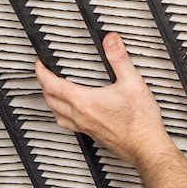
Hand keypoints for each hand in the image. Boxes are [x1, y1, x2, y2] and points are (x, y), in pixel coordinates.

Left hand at [34, 32, 175, 166]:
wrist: (146, 147)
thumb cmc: (140, 121)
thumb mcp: (132, 82)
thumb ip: (119, 58)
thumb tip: (110, 40)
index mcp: (84, 102)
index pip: (52, 85)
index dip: (41, 71)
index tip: (39, 63)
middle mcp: (80, 116)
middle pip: (50, 100)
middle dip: (43, 85)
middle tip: (44, 74)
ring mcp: (85, 127)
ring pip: (56, 114)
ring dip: (51, 101)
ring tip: (52, 92)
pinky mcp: (93, 135)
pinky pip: (68, 124)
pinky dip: (63, 115)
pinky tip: (73, 113)